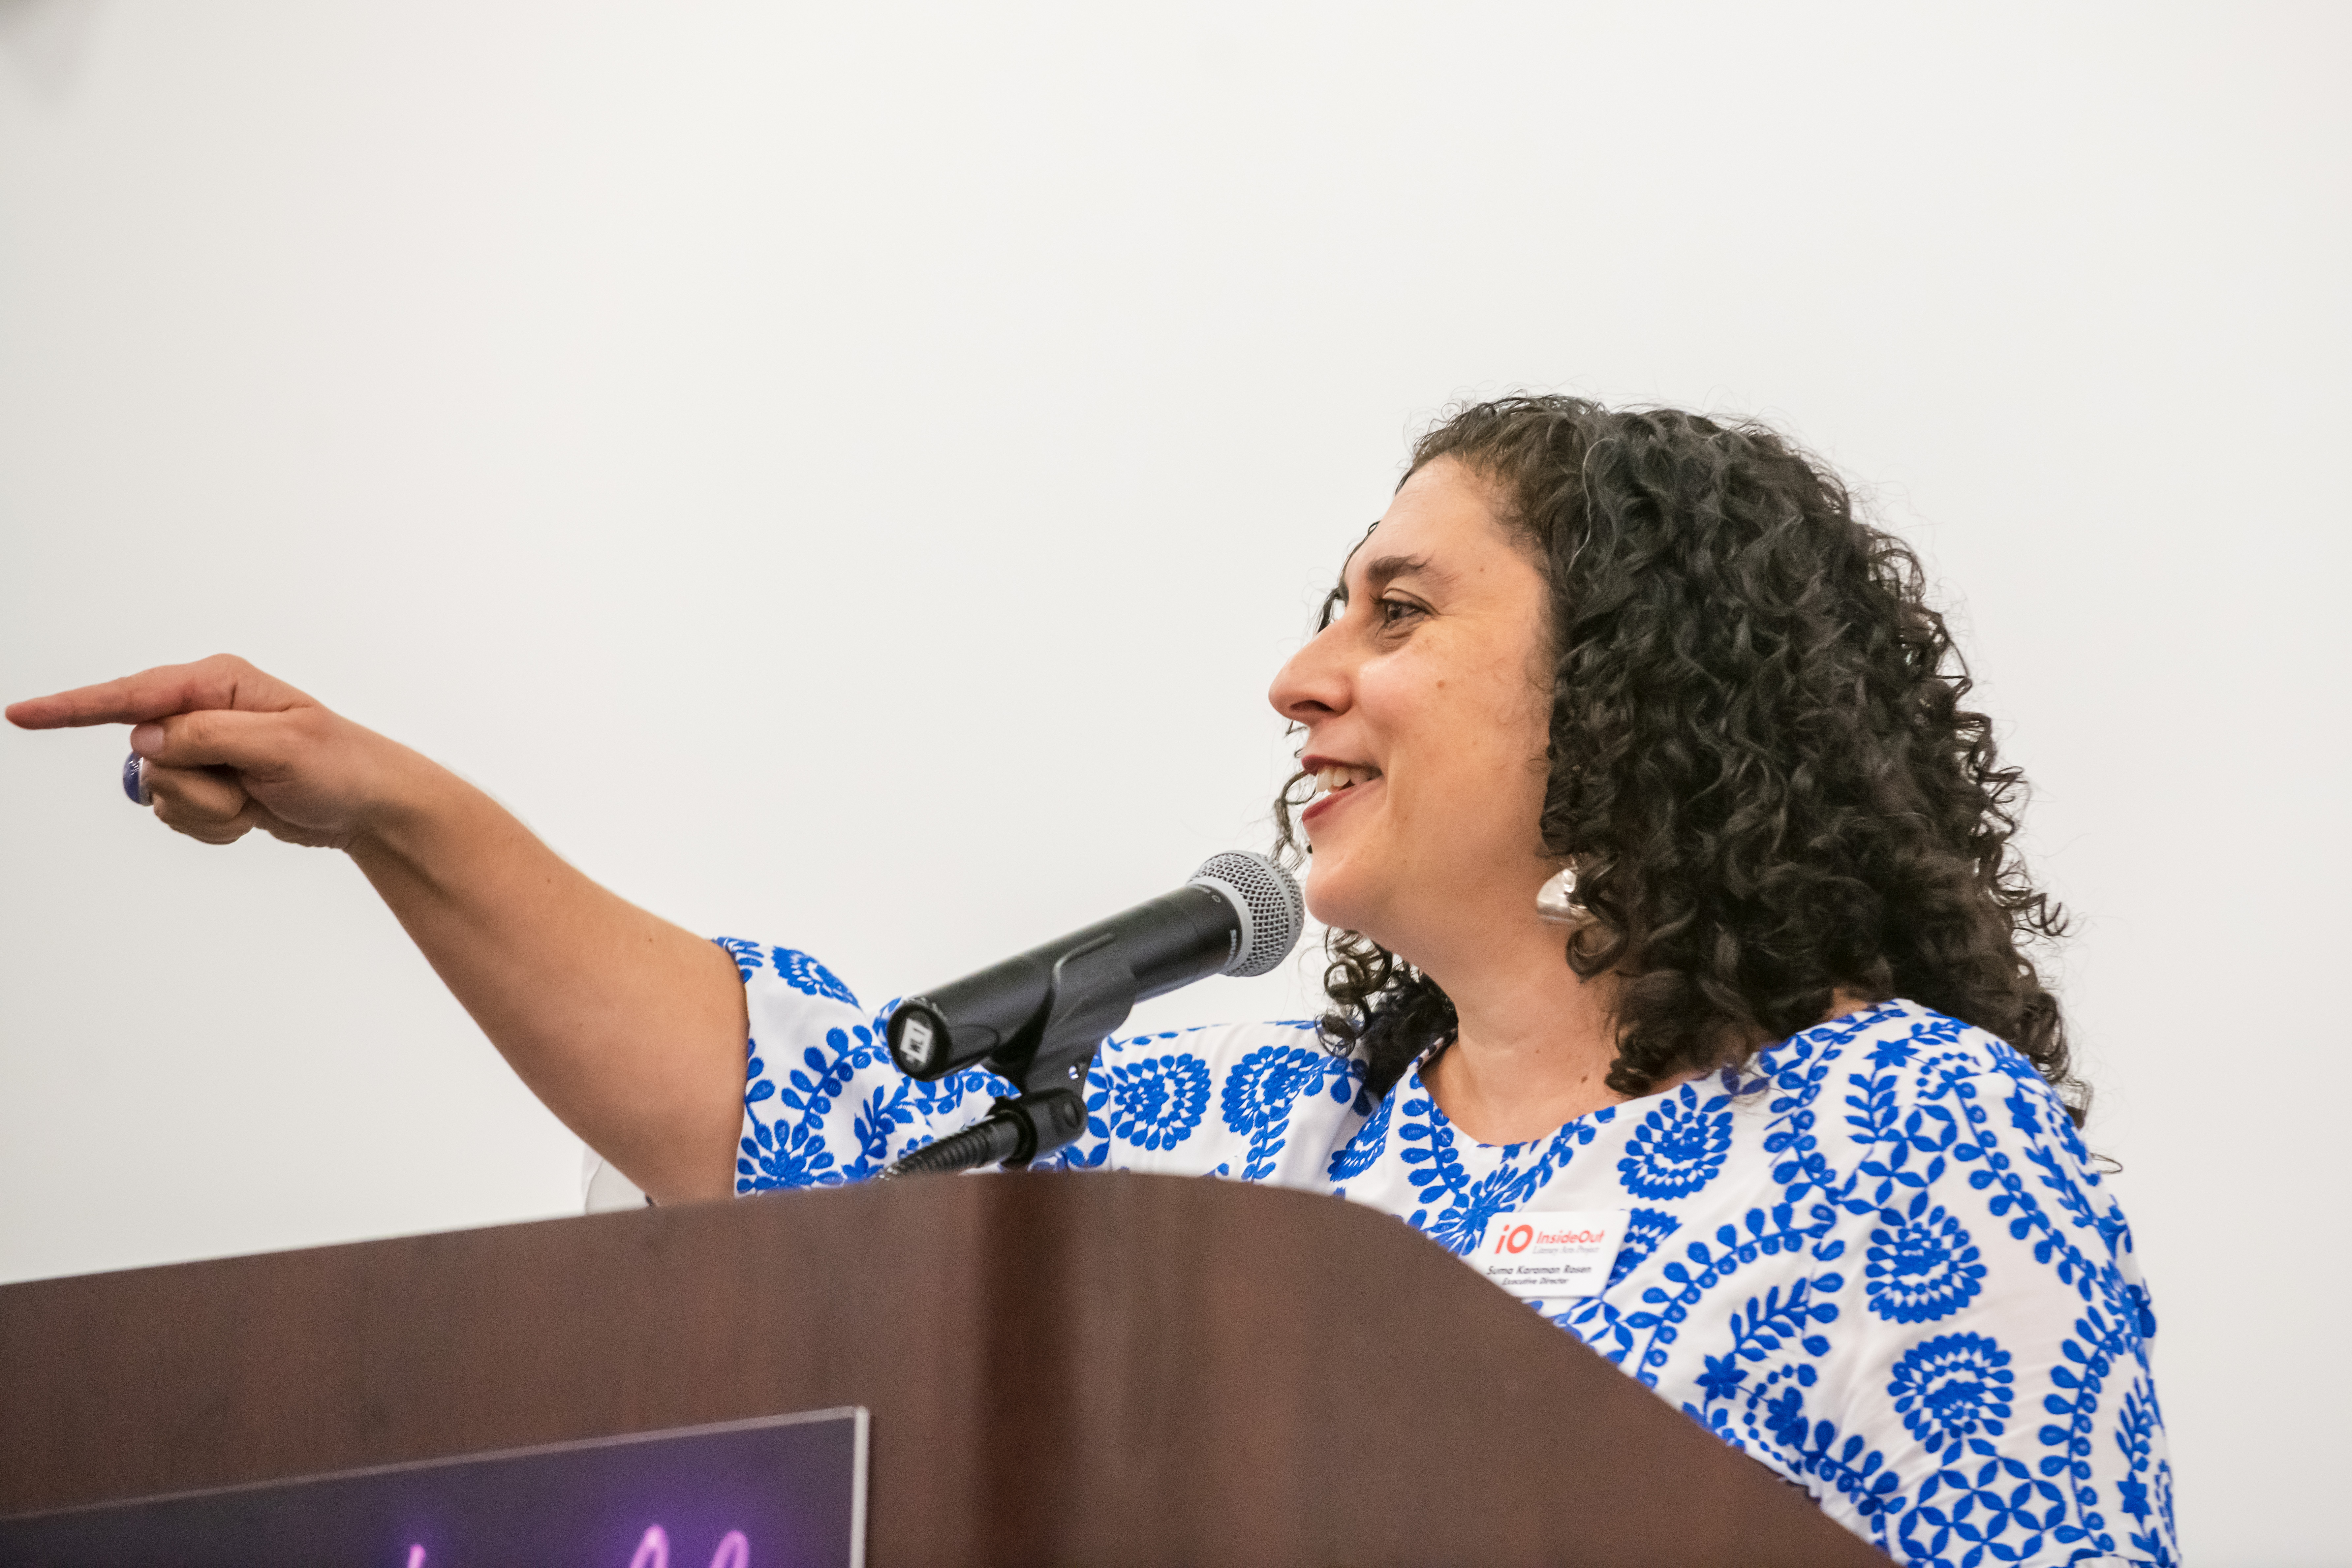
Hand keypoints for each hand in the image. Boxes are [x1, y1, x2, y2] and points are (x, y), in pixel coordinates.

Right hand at [6, 654, 409, 850]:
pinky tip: (252, 812)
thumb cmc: (341, 765)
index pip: (130, 696)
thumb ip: (208, 735)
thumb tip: (146, 736)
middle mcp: (201, 712)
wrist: (368, 805)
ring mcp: (201, 752)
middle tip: (250, 783)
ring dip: (209, 808)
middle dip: (195, 785)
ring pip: (160, 792)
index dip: (72, 708)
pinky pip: (178, 815)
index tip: (21, 714)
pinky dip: (214, 824)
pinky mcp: (205, 786)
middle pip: (147, 757)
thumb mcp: (283, 744)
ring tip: (257, 796)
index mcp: (217, 684)